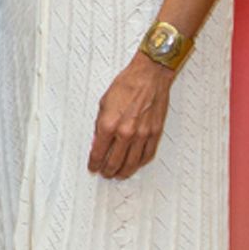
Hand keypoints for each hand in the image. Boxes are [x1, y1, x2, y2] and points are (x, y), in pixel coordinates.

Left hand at [87, 52, 172, 179]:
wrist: (149, 75)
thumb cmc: (127, 84)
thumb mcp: (103, 103)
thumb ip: (100, 124)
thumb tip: (98, 140)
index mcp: (109, 124)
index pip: (98, 153)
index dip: (94, 163)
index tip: (93, 167)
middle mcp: (125, 132)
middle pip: (114, 162)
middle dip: (107, 170)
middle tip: (104, 173)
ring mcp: (142, 135)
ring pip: (131, 163)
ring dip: (123, 172)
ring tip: (118, 174)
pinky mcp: (155, 133)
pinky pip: (146, 155)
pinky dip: (139, 163)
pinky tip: (134, 164)